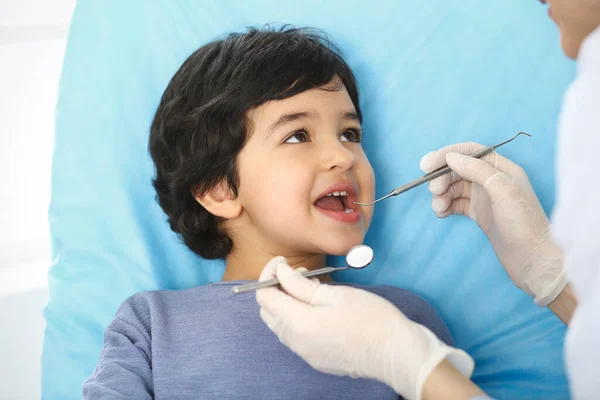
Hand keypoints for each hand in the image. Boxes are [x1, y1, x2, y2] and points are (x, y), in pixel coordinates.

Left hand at [256, 257, 473, 399]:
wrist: (397, 354)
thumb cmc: (372, 319)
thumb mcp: (335, 294)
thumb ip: (301, 285)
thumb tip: (280, 273)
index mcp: (298, 324)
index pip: (264, 297)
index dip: (269, 274)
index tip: (282, 261)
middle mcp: (296, 343)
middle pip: (269, 312)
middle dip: (276, 289)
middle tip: (299, 274)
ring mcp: (306, 354)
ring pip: (281, 325)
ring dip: (288, 304)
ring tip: (312, 288)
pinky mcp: (317, 360)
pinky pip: (296, 337)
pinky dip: (298, 318)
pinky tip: (319, 308)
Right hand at [420, 142, 567, 305]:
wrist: (533, 260)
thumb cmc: (524, 223)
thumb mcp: (503, 190)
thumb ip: (477, 170)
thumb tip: (451, 157)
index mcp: (502, 168)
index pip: (470, 152)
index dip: (446, 155)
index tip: (426, 165)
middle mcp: (492, 180)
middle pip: (459, 169)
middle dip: (442, 178)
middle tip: (434, 191)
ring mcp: (484, 197)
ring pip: (455, 187)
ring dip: (442, 194)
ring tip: (439, 208)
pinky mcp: (479, 214)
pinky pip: (456, 203)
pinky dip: (446, 206)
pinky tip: (442, 213)